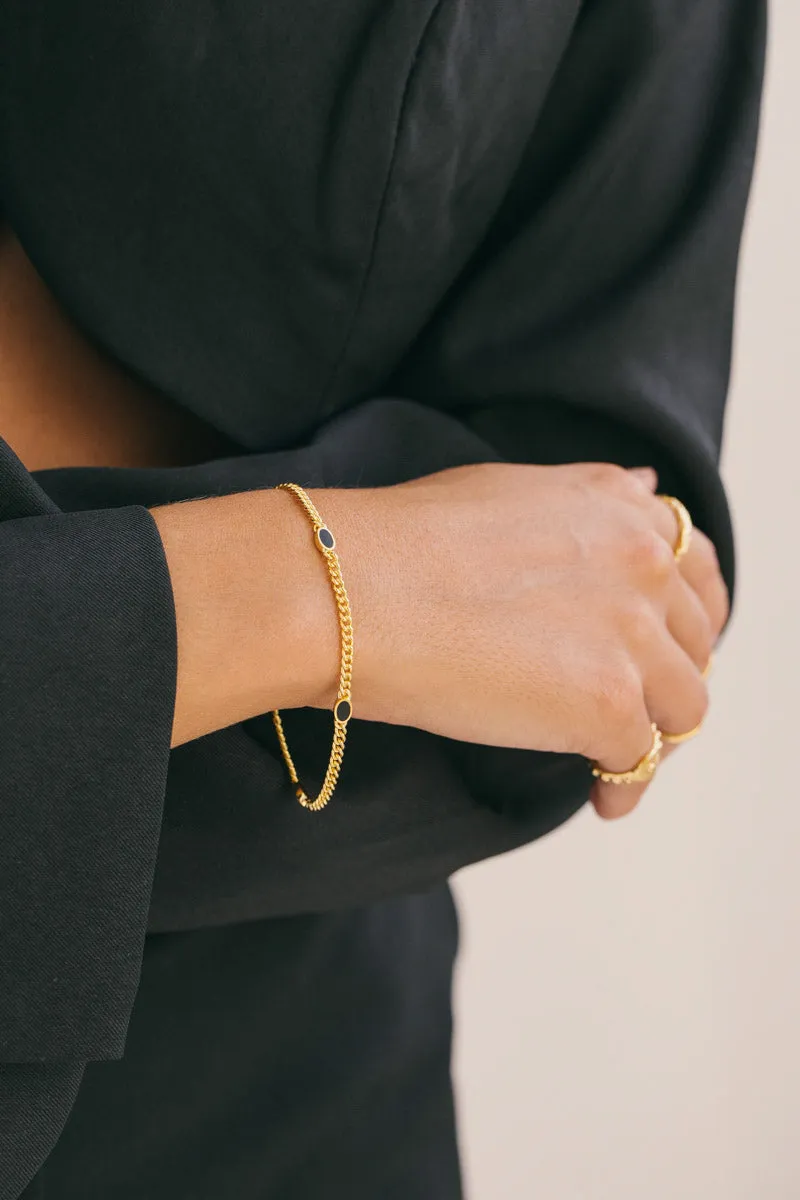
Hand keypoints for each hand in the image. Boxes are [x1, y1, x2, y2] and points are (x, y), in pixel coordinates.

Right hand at [316, 462, 728, 814]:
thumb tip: (638, 485)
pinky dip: (625, 786)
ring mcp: (630, 631)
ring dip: (658, 734)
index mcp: (615, 504)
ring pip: (685, 703)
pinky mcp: (607, 700)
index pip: (693, 565)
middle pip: (697, 638)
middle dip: (671, 676)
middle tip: (637, 710)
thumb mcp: (508, 489)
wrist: (345, 589)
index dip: (684, 615)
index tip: (662, 647)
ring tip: (615, 760)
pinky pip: (641, 760)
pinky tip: (601, 798)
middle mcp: (640, 560)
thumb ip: (585, 501)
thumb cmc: (398, 543)